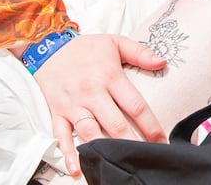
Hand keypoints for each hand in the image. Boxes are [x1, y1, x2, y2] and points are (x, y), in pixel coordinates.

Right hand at [31, 33, 167, 176]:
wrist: (47, 47)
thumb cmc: (86, 47)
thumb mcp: (115, 42)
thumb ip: (140, 53)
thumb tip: (163, 62)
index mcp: (109, 76)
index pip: (135, 105)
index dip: (150, 125)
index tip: (161, 139)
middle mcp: (91, 93)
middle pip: (115, 124)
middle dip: (132, 143)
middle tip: (146, 157)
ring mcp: (73, 105)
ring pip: (90, 132)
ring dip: (104, 150)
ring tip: (118, 164)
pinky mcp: (57, 112)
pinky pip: (61, 136)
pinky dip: (68, 154)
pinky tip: (77, 169)